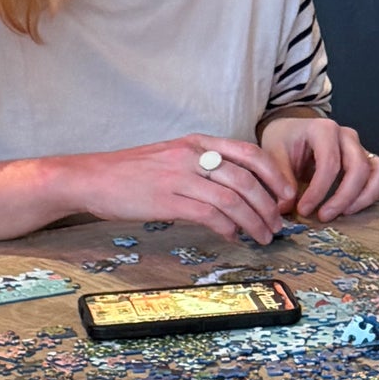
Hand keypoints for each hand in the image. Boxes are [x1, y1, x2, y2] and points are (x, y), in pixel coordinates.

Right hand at [66, 134, 290, 241]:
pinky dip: (227, 228)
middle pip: (246, 179)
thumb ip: (203, 166)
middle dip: (269, 205)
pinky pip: (209, 215)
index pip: (248, 152)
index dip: (273, 175)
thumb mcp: (173, 157)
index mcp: (197, 142)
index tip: (286, 195)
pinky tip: (232, 237)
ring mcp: (179, 177)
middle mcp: (192, 155)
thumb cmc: (132, 172)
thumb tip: (237, 190)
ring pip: (232, 199)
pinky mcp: (166, 200)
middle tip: (278, 224)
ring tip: (262, 236)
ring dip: (254, 222)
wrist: (92, 178)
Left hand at [259, 115, 378, 220]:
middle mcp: (347, 136)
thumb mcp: (274, 154)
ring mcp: (360, 147)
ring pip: (377, 172)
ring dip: (364, 198)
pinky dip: (376, 193)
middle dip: (343, 198)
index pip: (330, 163)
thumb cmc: (285, 141)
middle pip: (359, 168)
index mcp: (324, 129)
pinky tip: (355, 206)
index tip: (303, 209)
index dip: (318, 191)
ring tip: (344, 213)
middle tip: (324, 216)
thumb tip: (287, 205)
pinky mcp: (367, 159)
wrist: (293, 132)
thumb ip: (280, 178)